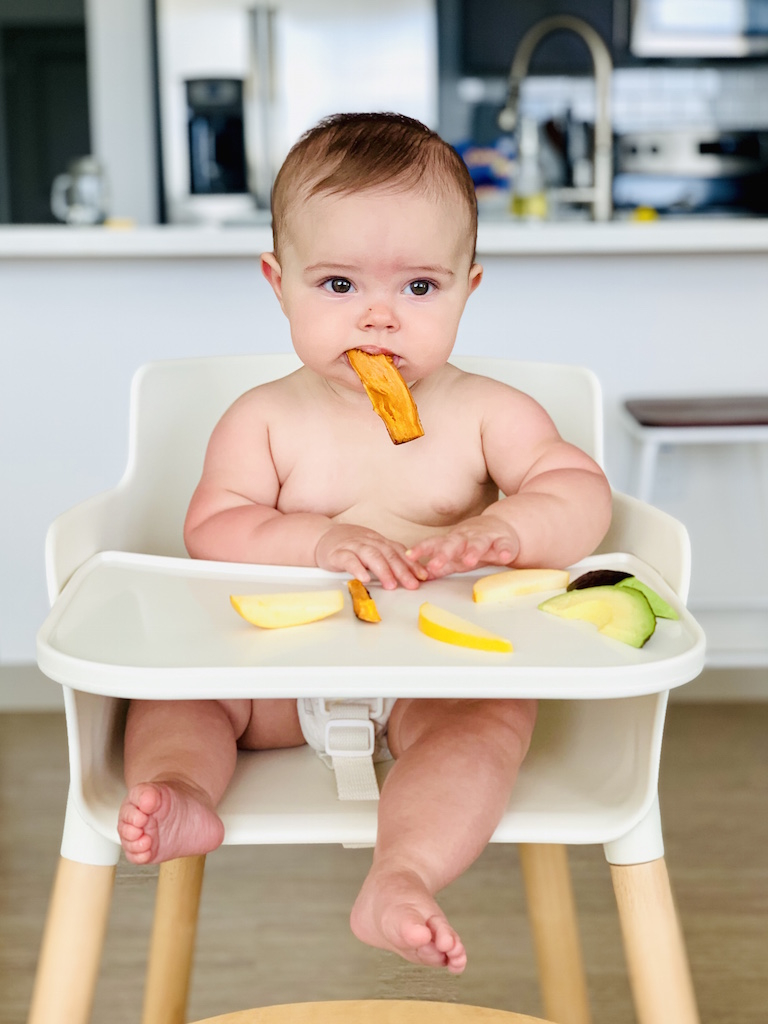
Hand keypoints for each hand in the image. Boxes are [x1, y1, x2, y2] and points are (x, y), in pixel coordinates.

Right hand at [315, 524, 428, 589]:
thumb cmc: (350, 546)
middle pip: (388, 554)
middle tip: (412, 584)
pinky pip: (349, 560)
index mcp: (379, 541)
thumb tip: (410, 573)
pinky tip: (363, 579)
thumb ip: (388, 558)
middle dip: (402, 570)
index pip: (399, 551)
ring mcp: (353, 546)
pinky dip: (357, 568)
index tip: (423, 576)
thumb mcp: (372, 548)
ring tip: (391, 585)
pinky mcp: (338, 553)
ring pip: (371, 555)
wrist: (323, 537)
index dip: (412, 564)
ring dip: (383, 571)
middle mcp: (368, 542)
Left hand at [406, 515, 520, 578]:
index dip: (421, 549)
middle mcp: (467, 537)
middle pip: (454, 543)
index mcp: (453, 541)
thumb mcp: (455, 555)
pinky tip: (504, 557)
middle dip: (444, 553)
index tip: (409, 556)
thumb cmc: (472, 544)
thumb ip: (440, 566)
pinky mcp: (504, 541)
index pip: (434, 543)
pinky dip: (504, 550)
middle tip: (434, 564)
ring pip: (478, 543)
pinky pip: (504, 545)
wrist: (500, 527)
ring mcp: (485, 537)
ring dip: (473, 551)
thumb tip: (419, 576)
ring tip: (469, 561)